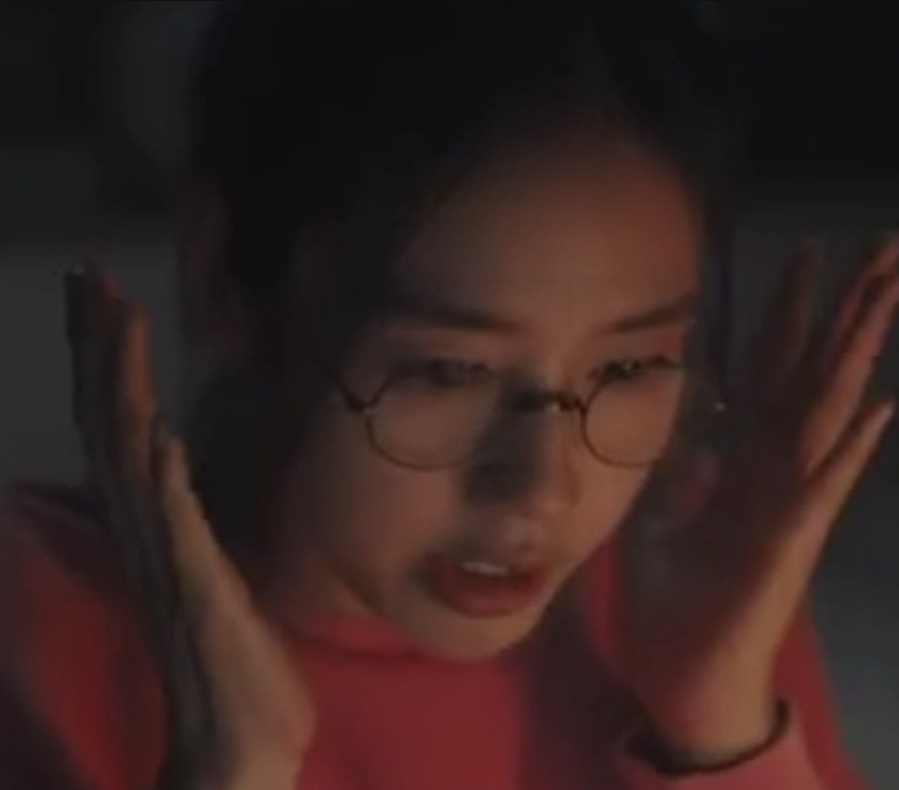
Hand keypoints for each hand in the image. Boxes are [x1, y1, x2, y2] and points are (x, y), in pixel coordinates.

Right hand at [65, 265, 313, 789]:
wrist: (240, 740)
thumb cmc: (237, 661)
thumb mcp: (222, 573)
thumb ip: (200, 523)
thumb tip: (189, 471)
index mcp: (157, 525)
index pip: (120, 425)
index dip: (108, 361)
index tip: (100, 295)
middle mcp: (148, 533)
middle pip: (110, 423)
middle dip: (99, 347)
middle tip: (86, 274)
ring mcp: (168, 560)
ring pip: (130, 457)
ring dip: (122, 387)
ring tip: (115, 317)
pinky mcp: (197, 591)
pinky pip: (174, 525)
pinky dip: (162, 479)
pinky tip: (163, 435)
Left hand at [620, 233, 898, 763]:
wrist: (680, 673)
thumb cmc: (674, 603)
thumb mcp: (659, 525)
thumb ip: (680, 479)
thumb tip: (698, 441)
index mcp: (744, 462)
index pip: (771, 369)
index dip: (788, 313)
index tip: (806, 255)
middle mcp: (776, 470)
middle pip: (815, 373)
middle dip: (846, 309)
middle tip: (882, 243)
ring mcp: (789, 503)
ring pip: (829, 412)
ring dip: (858, 352)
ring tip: (889, 290)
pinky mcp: (789, 543)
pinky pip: (822, 489)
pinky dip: (849, 451)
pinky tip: (879, 407)